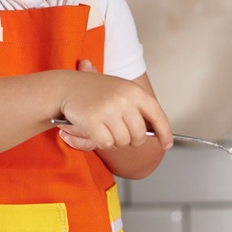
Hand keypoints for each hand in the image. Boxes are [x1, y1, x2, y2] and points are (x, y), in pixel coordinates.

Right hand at [58, 59, 172, 151]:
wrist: (65, 86)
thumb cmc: (93, 90)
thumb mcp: (120, 90)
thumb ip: (137, 108)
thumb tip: (154, 131)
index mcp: (134, 91)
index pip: (158, 116)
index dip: (165, 133)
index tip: (167, 144)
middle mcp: (124, 100)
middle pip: (139, 136)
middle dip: (131, 141)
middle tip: (120, 135)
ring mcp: (108, 110)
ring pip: (122, 142)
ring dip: (113, 141)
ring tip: (103, 128)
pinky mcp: (93, 121)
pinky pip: (105, 143)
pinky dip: (100, 142)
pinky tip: (93, 130)